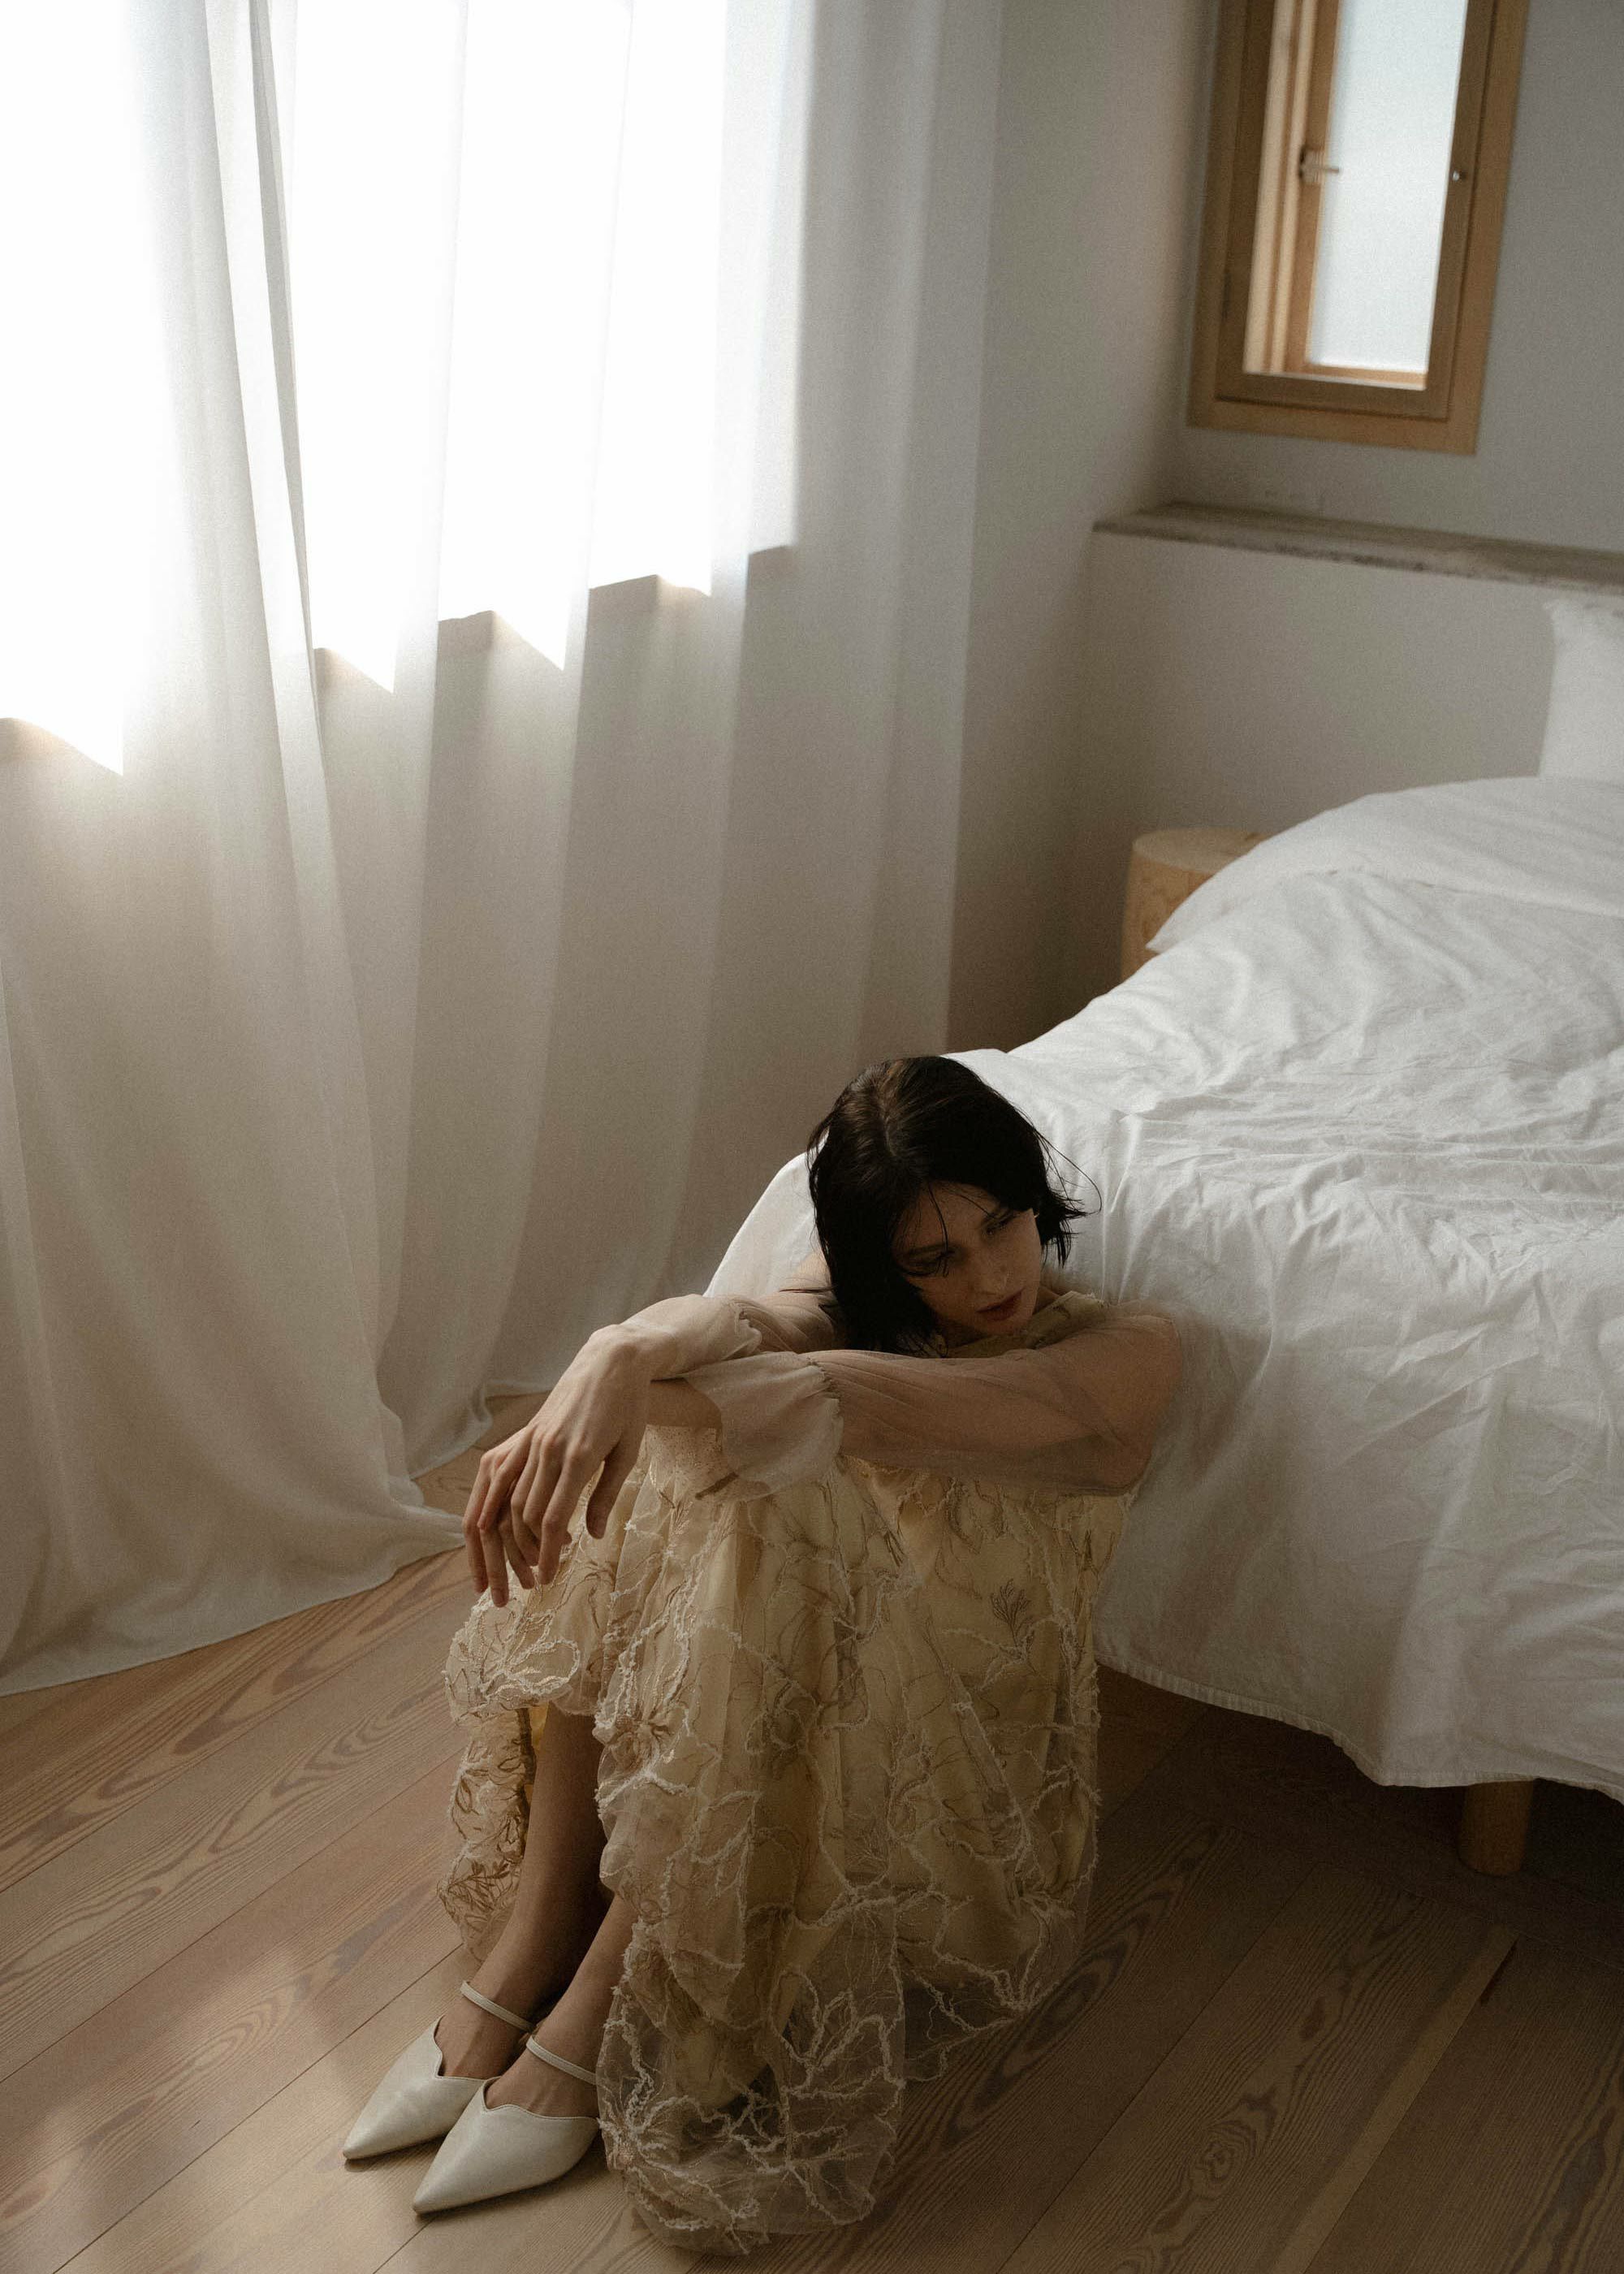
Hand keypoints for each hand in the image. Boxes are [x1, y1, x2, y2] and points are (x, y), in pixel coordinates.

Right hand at [462, 1332, 653, 1604]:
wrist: (610, 1360)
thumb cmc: (628, 1407)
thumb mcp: (628, 1452)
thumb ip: (606, 1495)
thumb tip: (590, 1536)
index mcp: (579, 1457)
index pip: (552, 1518)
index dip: (547, 1554)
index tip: (547, 1581)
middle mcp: (548, 1449)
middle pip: (523, 1515)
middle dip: (523, 1555)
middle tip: (529, 1586)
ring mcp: (532, 1440)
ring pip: (506, 1498)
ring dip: (503, 1538)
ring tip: (504, 1569)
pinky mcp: (526, 1434)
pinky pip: (498, 1475)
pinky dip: (488, 1504)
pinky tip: (482, 1528)